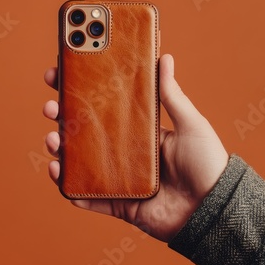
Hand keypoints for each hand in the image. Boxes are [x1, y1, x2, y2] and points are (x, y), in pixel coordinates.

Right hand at [43, 54, 228, 241]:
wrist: (213, 207)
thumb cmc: (206, 162)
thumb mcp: (190, 122)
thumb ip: (172, 94)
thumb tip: (164, 57)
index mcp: (138, 131)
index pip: (103, 108)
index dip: (80, 93)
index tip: (60, 76)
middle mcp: (124, 152)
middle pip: (85, 133)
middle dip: (62, 119)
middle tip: (51, 106)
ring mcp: (118, 178)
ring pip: (79, 162)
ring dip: (59, 149)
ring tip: (53, 139)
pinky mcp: (117, 203)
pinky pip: (86, 196)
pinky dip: (68, 186)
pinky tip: (57, 171)